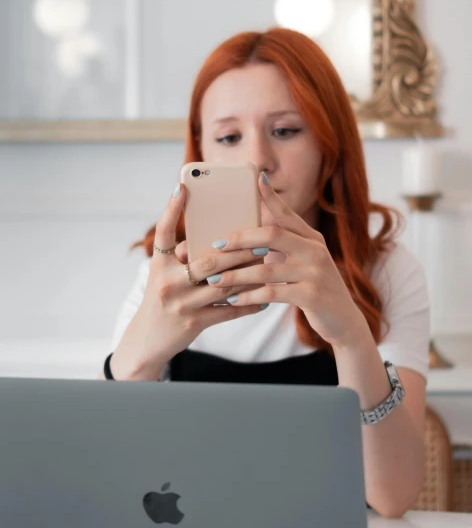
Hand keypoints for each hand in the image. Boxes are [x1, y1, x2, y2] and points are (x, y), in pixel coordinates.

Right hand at [110, 184, 267, 378]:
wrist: (147, 339)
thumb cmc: (162, 298)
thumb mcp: (164, 275)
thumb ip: (183, 256)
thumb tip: (216, 238)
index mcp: (159, 265)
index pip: (163, 232)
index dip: (171, 209)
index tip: (182, 187)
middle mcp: (167, 282)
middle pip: (208, 262)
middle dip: (238, 252)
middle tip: (261, 243)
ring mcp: (181, 304)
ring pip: (222, 286)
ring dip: (248, 276)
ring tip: (268, 266)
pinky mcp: (193, 323)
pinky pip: (227, 311)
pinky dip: (247, 304)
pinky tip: (264, 298)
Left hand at [203, 172, 366, 349]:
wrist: (343, 321)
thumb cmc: (315, 289)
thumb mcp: (306, 263)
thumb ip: (286, 248)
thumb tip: (250, 239)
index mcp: (312, 239)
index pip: (287, 214)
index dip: (271, 197)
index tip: (256, 179)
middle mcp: (315, 250)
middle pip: (272, 236)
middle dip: (240, 240)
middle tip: (216, 244)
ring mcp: (315, 272)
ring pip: (266, 269)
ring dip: (236, 275)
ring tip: (215, 280)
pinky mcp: (312, 295)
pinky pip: (272, 293)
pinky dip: (249, 296)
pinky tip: (233, 300)